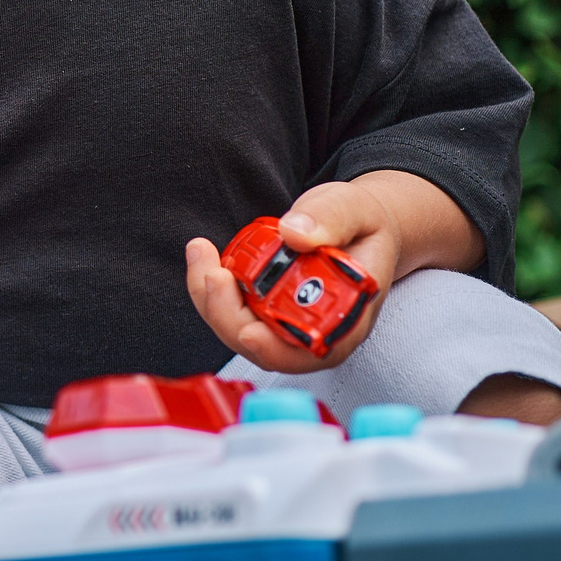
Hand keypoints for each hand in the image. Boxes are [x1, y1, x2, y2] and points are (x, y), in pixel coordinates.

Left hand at [184, 171, 482, 373]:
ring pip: (239, 332)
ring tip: (201, 253)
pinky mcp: (264, 311)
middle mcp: (317, 331)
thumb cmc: (360, 224)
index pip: (316, 351)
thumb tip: (295, 233)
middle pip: (266, 348)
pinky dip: (210, 289)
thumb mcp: (354, 208)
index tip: (250, 332)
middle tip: (213, 274)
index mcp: (350, 316)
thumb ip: (332, 217)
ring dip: (211, 299)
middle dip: (230, 317)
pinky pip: (230, 312)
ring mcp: (287, 324)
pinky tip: (203, 254)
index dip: (280, 349)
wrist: (356, 227)